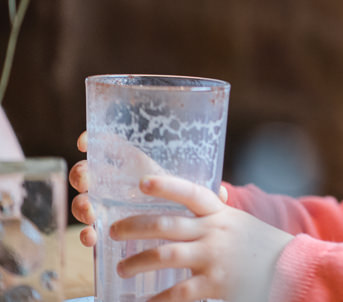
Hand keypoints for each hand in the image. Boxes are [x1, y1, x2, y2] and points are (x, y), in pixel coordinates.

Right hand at [69, 131, 229, 246]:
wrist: (183, 231)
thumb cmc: (187, 203)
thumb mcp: (196, 194)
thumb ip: (208, 192)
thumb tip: (225, 194)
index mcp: (138, 166)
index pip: (111, 147)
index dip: (94, 139)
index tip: (85, 142)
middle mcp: (118, 184)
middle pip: (89, 172)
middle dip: (82, 174)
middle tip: (87, 180)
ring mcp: (109, 207)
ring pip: (85, 200)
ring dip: (81, 205)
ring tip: (90, 212)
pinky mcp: (107, 230)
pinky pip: (90, 230)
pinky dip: (87, 234)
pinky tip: (91, 237)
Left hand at [111, 175, 292, 301]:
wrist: (290, 270)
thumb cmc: (261, 246)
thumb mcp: (240, 223)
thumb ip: (216, 215)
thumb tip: (196, 203)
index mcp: (220, 214)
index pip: (191, 193)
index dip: (166, 186)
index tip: (142, 182)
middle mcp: (215, 231)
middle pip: (166, 224)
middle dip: (134, 226)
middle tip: (111, 230)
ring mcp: (214, 257)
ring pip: (165, 255)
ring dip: (137, 261)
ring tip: (121, 268)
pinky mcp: (216, 284)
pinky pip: (177, 293)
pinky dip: (156, 301)